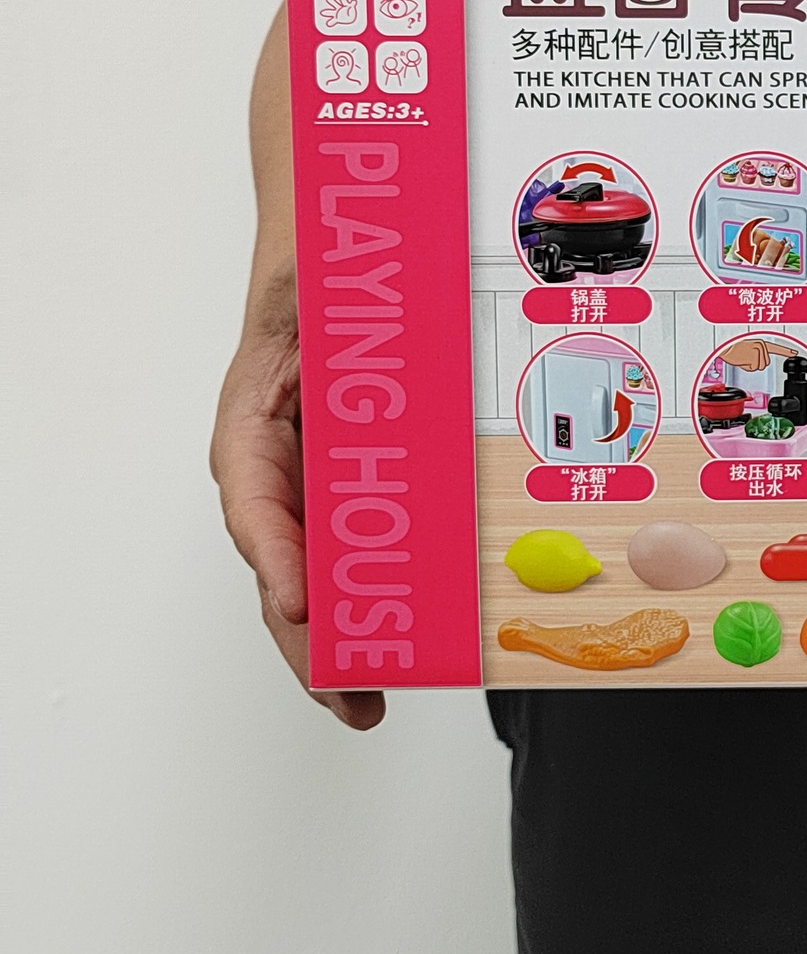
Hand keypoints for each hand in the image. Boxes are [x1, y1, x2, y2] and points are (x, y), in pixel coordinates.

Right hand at [211, 277, 385, 730]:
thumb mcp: (322, 309)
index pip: (256, 509)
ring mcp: (314, 487)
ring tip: (372, 697)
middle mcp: (277, 472)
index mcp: (252, 432)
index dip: (278, 562)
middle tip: (352, 698)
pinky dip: (377, 601)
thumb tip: (385, 383)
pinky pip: (360, 553)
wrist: (331, 256)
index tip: (300, 608)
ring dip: (345, 641)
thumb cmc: (314, 283)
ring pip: (320, 577)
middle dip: (316, 644)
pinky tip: (407, 642)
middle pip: (287, 569)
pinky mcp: (354, 492)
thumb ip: (346, 350)